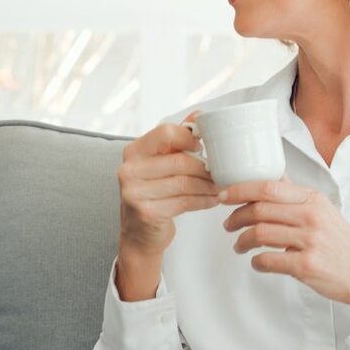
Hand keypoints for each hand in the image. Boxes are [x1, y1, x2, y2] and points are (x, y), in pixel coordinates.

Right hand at [117, 116, 219, 255]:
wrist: (138, 235)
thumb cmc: (152, 195)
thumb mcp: (159, 164)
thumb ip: (177, 140)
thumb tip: (200, 114)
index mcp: (133, 152)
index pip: (166, 133)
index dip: (189, 138)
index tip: (203, 148)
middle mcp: (129, 170)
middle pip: (180, 161)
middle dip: (205, 168)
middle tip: (220, 172)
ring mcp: (135, 192)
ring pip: (184, 182)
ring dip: (207, 185)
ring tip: (219, 187)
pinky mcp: (146, 212)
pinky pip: (184, 201)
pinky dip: (203, 200)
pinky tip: (211, 200)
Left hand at [218, 179, 349, 317]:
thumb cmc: (342, 244)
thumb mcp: (324, 211)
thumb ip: (296, 197)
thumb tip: (270, 178)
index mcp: (313, 199)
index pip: (268, 187)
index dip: (239, 190)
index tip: (224, 196)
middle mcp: (311, 216)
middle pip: (258, 210)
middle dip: (235, 218)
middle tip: (228, 225)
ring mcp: (309, 241)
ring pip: (258, 234)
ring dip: (242, 241)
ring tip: (239, 245)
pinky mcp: (306, 265)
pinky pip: (267, 261)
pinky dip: (256, 262)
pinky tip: (257, 262)